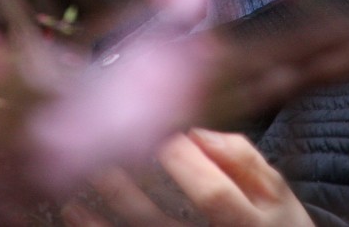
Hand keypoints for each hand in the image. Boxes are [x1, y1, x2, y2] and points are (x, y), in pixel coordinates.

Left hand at [62, 129, 312, 226]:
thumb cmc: (275, 224)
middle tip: (98, 147)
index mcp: (247, 225)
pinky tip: (72, 212)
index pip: (213, 196)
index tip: (162, 130)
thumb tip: (198, 130)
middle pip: (162, 224)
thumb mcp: (275, 191)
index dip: (186, 164)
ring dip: (101, 213)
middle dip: (127, 187)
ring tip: (77, 176)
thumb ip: (242, 160)